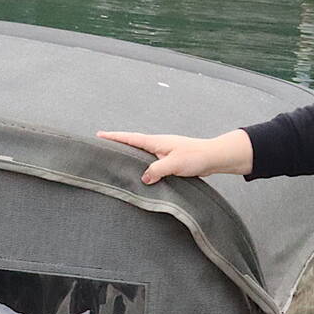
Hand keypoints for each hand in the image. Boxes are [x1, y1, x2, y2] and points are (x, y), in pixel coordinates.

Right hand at [96, 129, 254, 183]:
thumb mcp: (174, 163)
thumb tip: (143, 178)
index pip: (130, 138)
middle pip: (133, 144)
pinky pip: (151, 163)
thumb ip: (157, 170)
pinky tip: (140, 175)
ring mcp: (164, 153)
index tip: (99, 135)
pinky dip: (142, 166)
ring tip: (116, 163)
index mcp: (156, 142)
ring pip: (142, 155)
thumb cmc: (196, 156)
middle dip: (118, 145)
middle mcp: (158, 145)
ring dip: (130, 157)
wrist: (214, 157)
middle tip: (102, 149)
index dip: (114, 137)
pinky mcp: (169, 161)